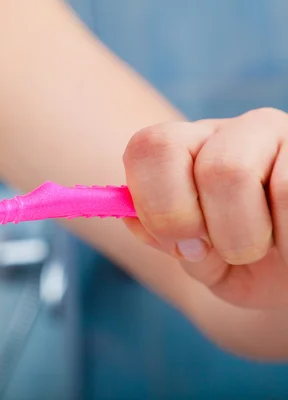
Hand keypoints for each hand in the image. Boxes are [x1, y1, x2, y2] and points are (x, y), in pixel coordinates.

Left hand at [123, 108, 287, 309]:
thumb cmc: (247, 266)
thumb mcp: (199, 261)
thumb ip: (162, 237)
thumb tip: (129, 216)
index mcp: (192, 148)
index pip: (150, 147)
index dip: (156, 203)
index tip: (179, 246)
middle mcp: (238, 131)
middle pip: (208, 165)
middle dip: (207, 226)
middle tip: (218, 252)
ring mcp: (285, 136)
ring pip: (242, 176)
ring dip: (246, 238)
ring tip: (262, 247)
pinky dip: (286, 240)